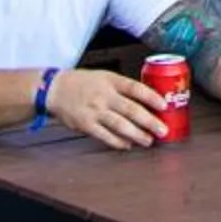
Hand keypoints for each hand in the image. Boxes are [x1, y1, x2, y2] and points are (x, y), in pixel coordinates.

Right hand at [48, 68, 168, 150]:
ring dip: (137, 135)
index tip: (164, 105)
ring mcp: (95, 111)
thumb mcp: (104, 77)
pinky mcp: (86, 125)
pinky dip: (118, 142)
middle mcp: (104, 95)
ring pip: (120, 125)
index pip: (135, 88)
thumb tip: (147, 100)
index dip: (151, 96)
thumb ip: (123, 87)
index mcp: (111, 80)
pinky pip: (105, 136)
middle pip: (131, 109)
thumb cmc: (83, 82)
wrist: (56, 90)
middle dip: (149, 121)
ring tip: (149, 141)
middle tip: (163, 130)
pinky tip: (128, 145)